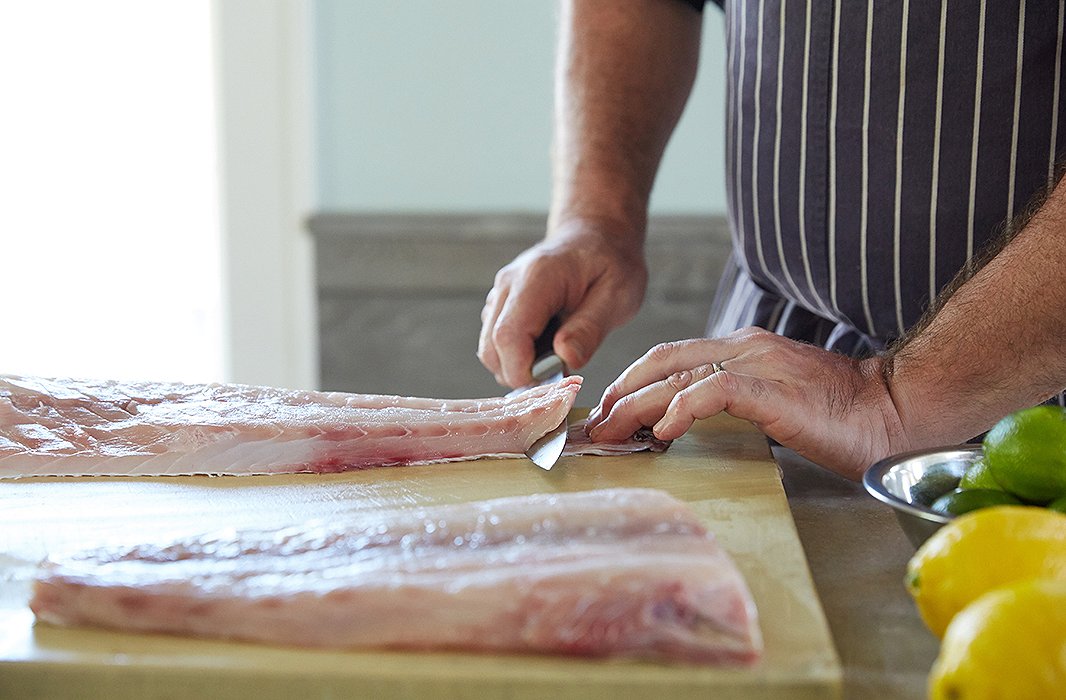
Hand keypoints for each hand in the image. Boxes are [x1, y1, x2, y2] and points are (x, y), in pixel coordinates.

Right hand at [478, 218, 646, 387]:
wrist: (597, 235)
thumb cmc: (611, 262)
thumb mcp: (618, 294)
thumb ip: (590, 327)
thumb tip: (566, 359)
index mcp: (538, 277)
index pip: (508, 335)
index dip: (523, 370)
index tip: (552, 384)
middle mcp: (509, 284)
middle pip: (491, 348)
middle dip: (521, 373)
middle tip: (560, 375)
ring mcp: (501, 294)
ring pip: (489, 349)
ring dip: (519, 366)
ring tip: (557, 356)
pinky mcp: (500, 305)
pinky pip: (496, 343)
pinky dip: (518, 356)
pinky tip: (548, 347)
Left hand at [584, 327, 909, 479]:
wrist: (894, 409)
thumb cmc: (838, 416)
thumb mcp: (771, 402)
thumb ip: (732, 402)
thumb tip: (681, 426)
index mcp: (741, 349)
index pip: (670, 359)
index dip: (631, 382)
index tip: (606, 411)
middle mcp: (743, 348)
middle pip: (661, 363)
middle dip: (620, 394)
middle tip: (594, 425)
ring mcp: (758, 364)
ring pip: (677, 378)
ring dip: (636, 407)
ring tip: (610, 433)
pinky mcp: (772, 389)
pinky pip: (714, 393)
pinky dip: (681, 410)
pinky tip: (663, 432)